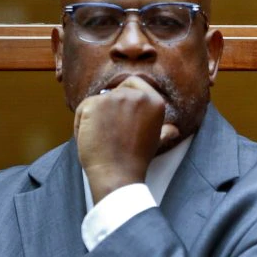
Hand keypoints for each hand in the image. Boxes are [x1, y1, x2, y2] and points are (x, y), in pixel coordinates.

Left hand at [74, 76, 179, 202]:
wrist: (118, 174)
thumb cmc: (135, 160)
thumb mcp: (156, 142)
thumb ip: (164, 131)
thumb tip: (174, 131)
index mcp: (154, 101)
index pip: (134, 82)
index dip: (123, 93)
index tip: (119, 113)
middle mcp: (136, 95)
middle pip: (111, 93)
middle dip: (107, 111)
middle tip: (111, 135)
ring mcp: (115, 98)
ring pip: (95, 101)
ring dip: (94, 119)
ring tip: (103, 140)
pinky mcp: (94, 104)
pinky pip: (82, 109)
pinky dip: (81, 124)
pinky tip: (92, 139)